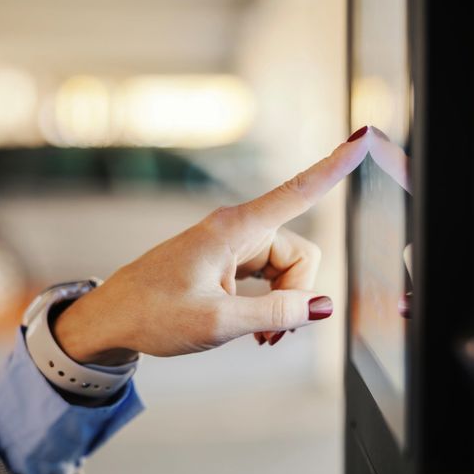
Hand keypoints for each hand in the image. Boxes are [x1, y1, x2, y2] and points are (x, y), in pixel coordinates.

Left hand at [53, 130, 371, 364]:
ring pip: (287, 270)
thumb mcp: (218, 321)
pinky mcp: (229, 261)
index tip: (361, 136)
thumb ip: (275, 314)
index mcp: (235, 229)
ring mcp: (234, 246)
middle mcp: (239, 230)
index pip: (297, 192)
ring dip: (283, 305)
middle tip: (272, 334)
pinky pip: (269, 277)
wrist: (111, 317)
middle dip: (297, 295)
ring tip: (261, 337)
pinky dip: (270, 304)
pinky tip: (256, 329)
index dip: (333, 167)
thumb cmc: (153, 313)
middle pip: (301, 255)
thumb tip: (321, 306)